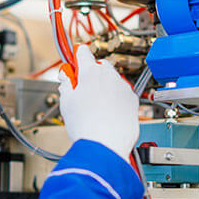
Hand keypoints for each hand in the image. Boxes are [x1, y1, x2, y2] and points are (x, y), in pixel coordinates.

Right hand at [58, 44, 138, 158]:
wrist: (105, 145)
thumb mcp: (66, 102)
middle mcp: (110, 76)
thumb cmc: (86, 126)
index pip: (83, 53)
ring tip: (95, 105)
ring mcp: (123, 87)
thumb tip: (66, 77)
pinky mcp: (133, 100)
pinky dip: (116, 98)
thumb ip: (66, 84)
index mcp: (91, 72)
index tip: (75, 60)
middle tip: (82, 87)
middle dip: (91, 73)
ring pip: (112, 79)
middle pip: (100, 65)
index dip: (76, 56)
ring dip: (104, 86)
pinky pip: (122, 93)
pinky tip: (107, 112)